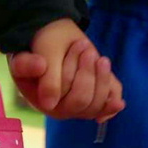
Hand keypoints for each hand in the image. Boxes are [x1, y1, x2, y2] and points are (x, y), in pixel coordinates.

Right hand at [9, 18, 124, 120]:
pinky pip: (108, 105)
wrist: (55, 38)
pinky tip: (118, 102)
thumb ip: (33, 73)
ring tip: (95, 54)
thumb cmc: (39, 48)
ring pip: (98, 103)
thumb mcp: (28, 55)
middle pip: (83, 100)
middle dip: (87, 71)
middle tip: (85, 45)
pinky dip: (113, 100)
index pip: (62, 94)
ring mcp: (79, 106)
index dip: (73, 69)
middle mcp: (61, 109)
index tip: (79, 43)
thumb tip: (48, 101)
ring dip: (101, 76)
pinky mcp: (94, 100)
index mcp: (43, 101)